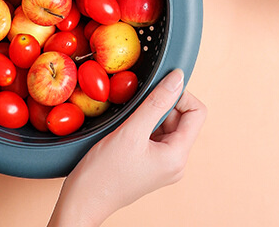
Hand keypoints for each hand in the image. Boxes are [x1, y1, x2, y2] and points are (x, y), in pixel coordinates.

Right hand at [49, 69, 206, 226]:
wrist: (82, 202)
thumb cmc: (103, 174)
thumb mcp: (131, 131)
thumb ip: (157, 102)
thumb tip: (177, 78)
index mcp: (177, 156)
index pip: (197, 112)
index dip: (181, 95)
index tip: (159, 89)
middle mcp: (175, 162)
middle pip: (182, 118)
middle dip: (162, 106)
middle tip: (139, 108)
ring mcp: (163, 164)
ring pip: (167, 125)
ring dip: (151, 115)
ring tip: (129, 123)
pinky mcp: (150, 164)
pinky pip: (155, 135)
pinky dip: (144, 125)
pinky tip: (126, 131)